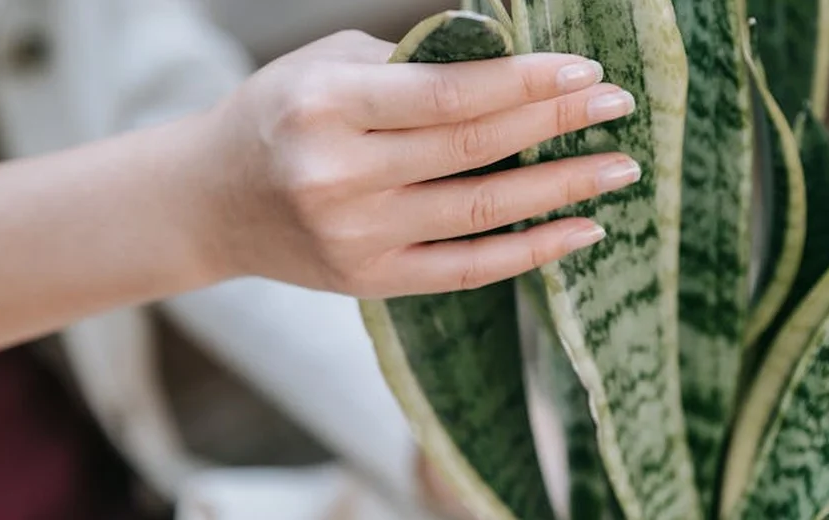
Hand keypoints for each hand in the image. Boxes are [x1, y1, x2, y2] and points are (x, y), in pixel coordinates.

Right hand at [199, 30, 639, 297]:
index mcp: (325, 106)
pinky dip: (529, 252)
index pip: (447, 93)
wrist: (210, 201)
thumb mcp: (326, 66)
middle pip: (473, 148)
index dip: (524, 81)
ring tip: (618, 169)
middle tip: (618, 106)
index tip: (584, 70)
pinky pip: (465, 270)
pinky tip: (580, 232)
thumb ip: (410, 65)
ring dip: (560, 189)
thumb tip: (508, 63)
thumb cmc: (277, 115)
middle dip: (557, 122)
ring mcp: (354, 236)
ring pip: (480, 211)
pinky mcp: (369, 280)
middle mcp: (337, 175)